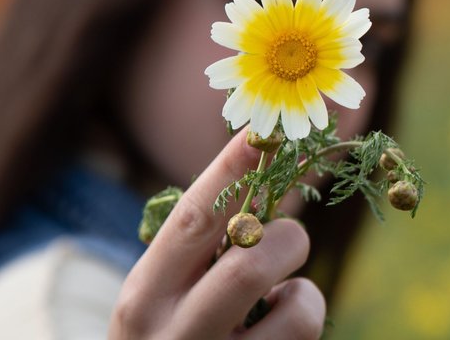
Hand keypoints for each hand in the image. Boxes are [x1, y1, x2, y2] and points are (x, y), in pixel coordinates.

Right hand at [109, 133, 325, 338]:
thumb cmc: (172, 338)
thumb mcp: (166, 300)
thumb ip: (204, 250)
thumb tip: (263, 163)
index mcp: (144, 298)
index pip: (192, 219)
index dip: (231, 170)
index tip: (264, 130)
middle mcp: (172, 335)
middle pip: (250, 264)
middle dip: (286, 240)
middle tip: (287, 242)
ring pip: (296, 310)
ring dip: (304, 292)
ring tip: (282, 300)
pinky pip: (305, 336)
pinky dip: (305, 320)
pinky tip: (280, 333)